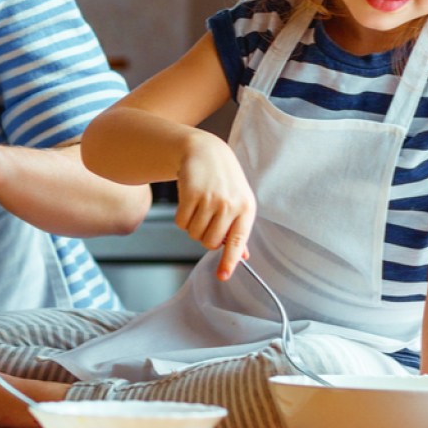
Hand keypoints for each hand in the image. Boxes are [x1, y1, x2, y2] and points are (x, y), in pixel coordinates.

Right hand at [174, 132, 254, 279]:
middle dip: (203, 238)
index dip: (229, 261)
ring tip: (197, 210)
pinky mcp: (191, 194)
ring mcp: (211, 199)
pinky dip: (181, 219)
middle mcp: (230, 205)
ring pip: (194, 234)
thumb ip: (238, 229)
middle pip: (210, 242)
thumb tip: (243, 256)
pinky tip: (187, 205)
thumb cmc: (224, 180)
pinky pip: (181, 223)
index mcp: (246, 209)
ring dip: (191, 227)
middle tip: (204, 223)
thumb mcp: (238, 202)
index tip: (223, 276)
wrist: (205, 151)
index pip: (237, 242)